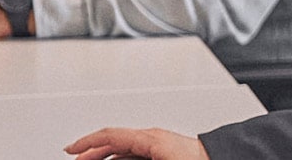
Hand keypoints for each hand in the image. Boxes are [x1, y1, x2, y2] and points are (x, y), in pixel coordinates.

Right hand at [65, 128, 209, 159]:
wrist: (222, 158)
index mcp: (149, 138)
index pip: (110, 135)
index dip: (87, 142)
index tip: (70, 149)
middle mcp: (152, 136)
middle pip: (114, 141)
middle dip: (93, 152)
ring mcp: (158, 142)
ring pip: (124, 149)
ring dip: (107, 157)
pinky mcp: (164, 150)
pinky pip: (135, 153)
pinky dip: (121, 159)